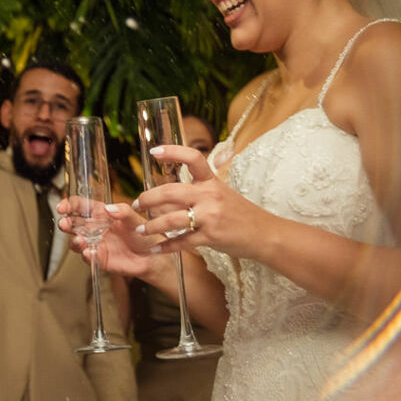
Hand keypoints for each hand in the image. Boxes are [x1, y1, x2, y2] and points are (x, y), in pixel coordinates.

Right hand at [62, 203, 179, 294]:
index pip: (82, 207)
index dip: (70, 205)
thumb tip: (109, 208)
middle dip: (67, 223)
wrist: (153, 257)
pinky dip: (87, 255)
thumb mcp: (136, 220)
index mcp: (102, 215)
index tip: (63, 207)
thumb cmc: (145, 235)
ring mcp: (96, 244)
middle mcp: (96, 229)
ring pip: (78, 242)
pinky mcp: (99, 259)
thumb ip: (124, 212)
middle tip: (64, 224)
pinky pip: (89, 257)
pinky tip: (89, 252)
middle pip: (75, 224)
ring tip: (79, 241)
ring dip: (75, 241)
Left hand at [129, 142, 267, 263]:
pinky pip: (181, 241)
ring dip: (151, 226)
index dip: (173, 151)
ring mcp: (210, 216)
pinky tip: (156, 249)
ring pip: (171, 219)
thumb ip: (196, 192)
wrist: (265, 234)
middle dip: (148, 198)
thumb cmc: (240, 214)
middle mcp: (210, 195)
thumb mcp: (221, 194)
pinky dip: (166, 246)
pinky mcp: (210, 237)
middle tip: (135, 203)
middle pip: (170, 192)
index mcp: (212, 181)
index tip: (154, 151)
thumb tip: (166, 194)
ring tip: (140, 229)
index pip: (193, 158)